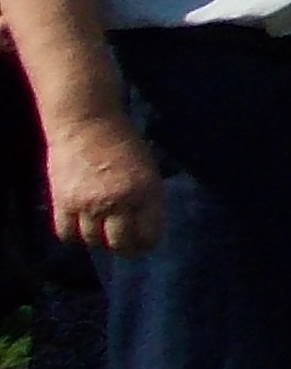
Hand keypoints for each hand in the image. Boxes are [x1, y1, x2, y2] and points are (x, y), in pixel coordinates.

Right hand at [46, 108, 164, 252]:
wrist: (87, 121)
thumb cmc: (124, 141)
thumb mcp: (149, 169)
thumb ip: (147, 199)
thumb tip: (145, 228)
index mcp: (146, 191)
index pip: (149, 235)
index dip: (148, 242)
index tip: (145, 241)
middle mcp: (118, 201)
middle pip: (120, 243)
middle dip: (125, 247)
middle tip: (124, 241)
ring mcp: (88, 203)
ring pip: (93, 241)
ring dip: (99, 240)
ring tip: (102, 230)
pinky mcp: (63, 202)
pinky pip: (66, 233)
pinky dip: (74, 234)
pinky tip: (81, 225)